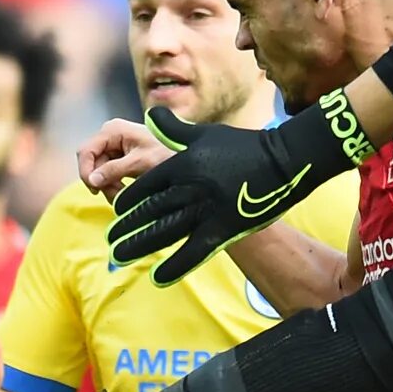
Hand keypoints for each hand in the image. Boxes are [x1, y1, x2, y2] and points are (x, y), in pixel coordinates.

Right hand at [79, 117, 166, 194]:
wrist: (185, 154)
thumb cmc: (167, 153)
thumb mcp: (140, 163)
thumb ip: (115, 170)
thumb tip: (92, 180)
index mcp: (112, 130)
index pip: (86, 151)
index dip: (86, 171)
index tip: (95, 189)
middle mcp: (109, 135)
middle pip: (91, 162)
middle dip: (100, 181)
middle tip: (114, 196)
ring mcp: (114, 145)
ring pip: (98, 171)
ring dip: (107, 186)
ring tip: (122, 195)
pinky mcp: (119, 156)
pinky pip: (107, 173)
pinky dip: (113, 185)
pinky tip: (123, 191)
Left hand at [106, 104, 338, 283]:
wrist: (282, 161)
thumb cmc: (242, 146)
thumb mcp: (204, 134)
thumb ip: (173, 129)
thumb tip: (150, 114)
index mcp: (181, 164)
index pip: (145, 186)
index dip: (128, 200)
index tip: (117, 211)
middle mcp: (189, 187)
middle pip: (149, 211)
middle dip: (127, 227)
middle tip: (110, 240)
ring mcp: (206, 209)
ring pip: (164, 231)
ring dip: (139, 245)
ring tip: (119, 256)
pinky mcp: (223, 228)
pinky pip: (193, 251)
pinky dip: (175, 266)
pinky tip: (157, 278)